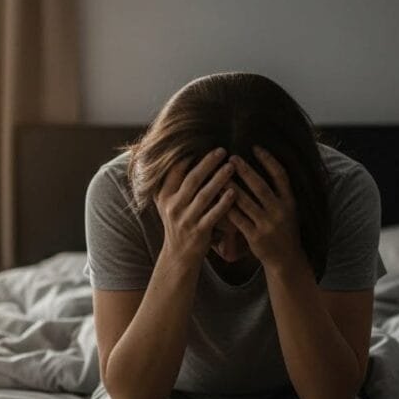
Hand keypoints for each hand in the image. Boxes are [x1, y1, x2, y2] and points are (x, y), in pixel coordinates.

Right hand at [152, 148, 236, 264]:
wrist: (179, 255)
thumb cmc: (178, 224)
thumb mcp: (167, 204)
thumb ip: (171, 183)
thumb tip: (180, 155)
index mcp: (164, 197)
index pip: (175, 170)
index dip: (189, 156)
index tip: (203, 142)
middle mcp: (173, 207)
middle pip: (192, 180)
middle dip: (208, 163)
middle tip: (223, 150)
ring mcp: (186, 220)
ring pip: (204, 196)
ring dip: (219, 179)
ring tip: (232, 167)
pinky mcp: (199, 232)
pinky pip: (213, 214)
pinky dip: (224, 203)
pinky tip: (234, 192)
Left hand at [225, 145, 303, 271]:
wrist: (286, 260)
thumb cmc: (285, 231)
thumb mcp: (290, 210)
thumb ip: (280, 192)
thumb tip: (267, 166)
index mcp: (290, 202)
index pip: (281, 176)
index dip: (268, 160)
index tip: (255, 147)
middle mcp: (280, 212)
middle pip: (260, 186)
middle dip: (245, 170)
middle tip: (231, 157)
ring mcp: (268, 225)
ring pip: (246, 202)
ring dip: (232, 187)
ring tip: (220, 176)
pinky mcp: (256, 237)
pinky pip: (238, 220)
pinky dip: (227, 208)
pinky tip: (217, 199)